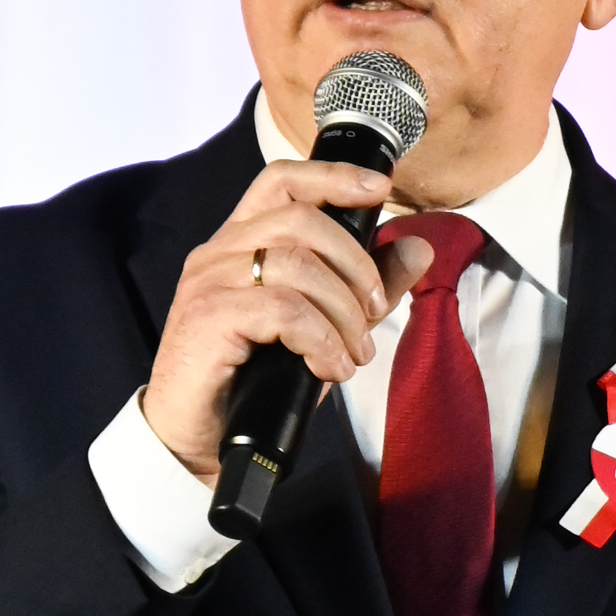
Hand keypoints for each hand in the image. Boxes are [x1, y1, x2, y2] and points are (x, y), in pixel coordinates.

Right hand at [143, 160, 433, 486]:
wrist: (195, 439)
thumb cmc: (254, 381)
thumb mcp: (322, 328)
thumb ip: (366, 287)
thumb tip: (419, 247)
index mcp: (240, 242)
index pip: (282, 181)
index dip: (333, 177)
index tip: (380, 189)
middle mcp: (218, 253)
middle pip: (300, 219)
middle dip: (355, 264)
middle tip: (376, 311)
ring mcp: (208, 283)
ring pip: (296, 265)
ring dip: (343, 311)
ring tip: (354, 353)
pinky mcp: (208, 318)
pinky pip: (282, 309)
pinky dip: (320, 339)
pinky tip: (330, 368)